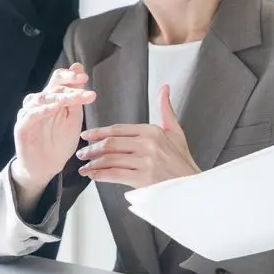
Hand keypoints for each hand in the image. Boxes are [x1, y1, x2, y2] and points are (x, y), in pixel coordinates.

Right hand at [11, 65, 95, 197]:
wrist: (47, 167)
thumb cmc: (60, 141)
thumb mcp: (74, 117)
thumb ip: (76, 95)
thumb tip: (79, 67)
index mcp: (52, 98)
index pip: (58, 79)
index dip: (70, 76)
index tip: (85, 78)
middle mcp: (38, 103)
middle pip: (51, 87)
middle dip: (69, 87)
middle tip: (84, 90)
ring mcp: (28, 114)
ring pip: (41, 99)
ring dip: (57, 97)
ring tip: (70, 98)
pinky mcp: (22, 127)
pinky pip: (30, 115)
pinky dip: (42, 110)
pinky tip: (54, 109)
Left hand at [76, 85, 199, 188]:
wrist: (192, 185)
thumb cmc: (182, 160)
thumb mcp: (176, 132)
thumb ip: (166, 110)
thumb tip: (164, 88)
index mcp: (152, 131)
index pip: (118, 129)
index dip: (99, 132)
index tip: (86, 135)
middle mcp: (148, 144)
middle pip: (111, 143)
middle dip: (92, 149)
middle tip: (81, 153)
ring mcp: (145, 161)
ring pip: (110, 159)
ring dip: (93, 164)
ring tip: (84, 167)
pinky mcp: (143, 178)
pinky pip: (115, 175)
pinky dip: (101, 176)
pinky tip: (94, 177)